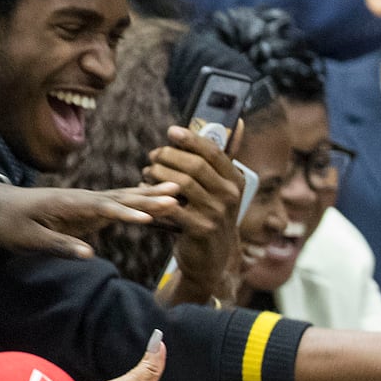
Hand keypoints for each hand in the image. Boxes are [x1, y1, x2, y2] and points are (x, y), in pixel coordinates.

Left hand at [0, 179, 179, 258]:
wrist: (1, 206)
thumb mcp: (29, 240)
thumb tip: (89, 255)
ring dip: (150, 194)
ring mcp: (89, 201)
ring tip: (176, 190)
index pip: (103, 208)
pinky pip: (120, 203)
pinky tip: (156, 198)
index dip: (126, 213)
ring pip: (124, 196)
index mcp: (69, 204)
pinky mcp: (92, 208)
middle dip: (149, 196)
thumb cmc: (12, 224)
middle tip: (177, 193)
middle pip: (121, 196)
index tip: (149, 217)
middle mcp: (83, 198)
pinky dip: (140, 200)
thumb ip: (59, 245)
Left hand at [144, 125, 244, 302]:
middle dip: (168, 156)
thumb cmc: (211, 215)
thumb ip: (222, 159)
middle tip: (153, 156)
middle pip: (195, 165)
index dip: (191, 139)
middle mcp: (230, 196)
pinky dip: (153, 196)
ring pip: (180, 183)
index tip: (171, 132)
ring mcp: (217, 213)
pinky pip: (171, 206)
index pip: (213, 152)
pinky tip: (144, 192)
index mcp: (236, 181)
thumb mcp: (222, 188)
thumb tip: (236, 122)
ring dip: (158, 174)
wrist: (212, 258)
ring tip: (147, 172)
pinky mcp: (200, 229)